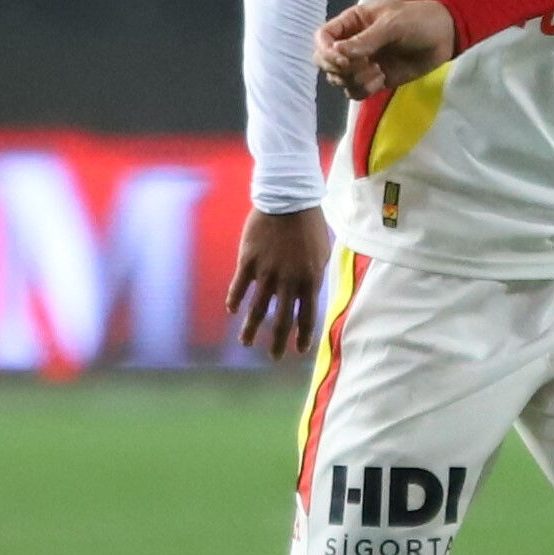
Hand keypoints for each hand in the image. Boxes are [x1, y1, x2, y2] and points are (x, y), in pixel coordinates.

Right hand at [227, 202, 330, 355]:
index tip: (299, 350)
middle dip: (278, 342)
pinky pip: (239, 286)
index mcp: (310, 278)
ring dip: (251, 329)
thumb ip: (314, 276)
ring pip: (257, 308)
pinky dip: (235, 300)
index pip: (307, 316)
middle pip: (282, 319)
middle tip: (275, 357)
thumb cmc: (309, 224)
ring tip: (246, 343)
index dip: (303, 335)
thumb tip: (308, 296)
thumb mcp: (321, 252)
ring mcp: (266, 271)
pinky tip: (232, 311)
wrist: (288, 197)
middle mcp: (288, 280)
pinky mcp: (248, 260)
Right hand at [317, 0, 455, 99]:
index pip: (322, 38)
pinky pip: (355, 92)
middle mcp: (351, 44)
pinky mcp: (374, 80)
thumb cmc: (418, 20)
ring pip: (338, 80)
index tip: (342, 59)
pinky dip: (364, 89)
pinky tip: (382, 79)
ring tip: (377, 71)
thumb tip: (337, 52)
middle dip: (338, 68)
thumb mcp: (392, 24)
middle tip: (359, 66)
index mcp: (351, 23)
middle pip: (324, 62)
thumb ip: (365, 40)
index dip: (325, 51)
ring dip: (354, 79)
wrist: (445, 37)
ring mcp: (362, 63)